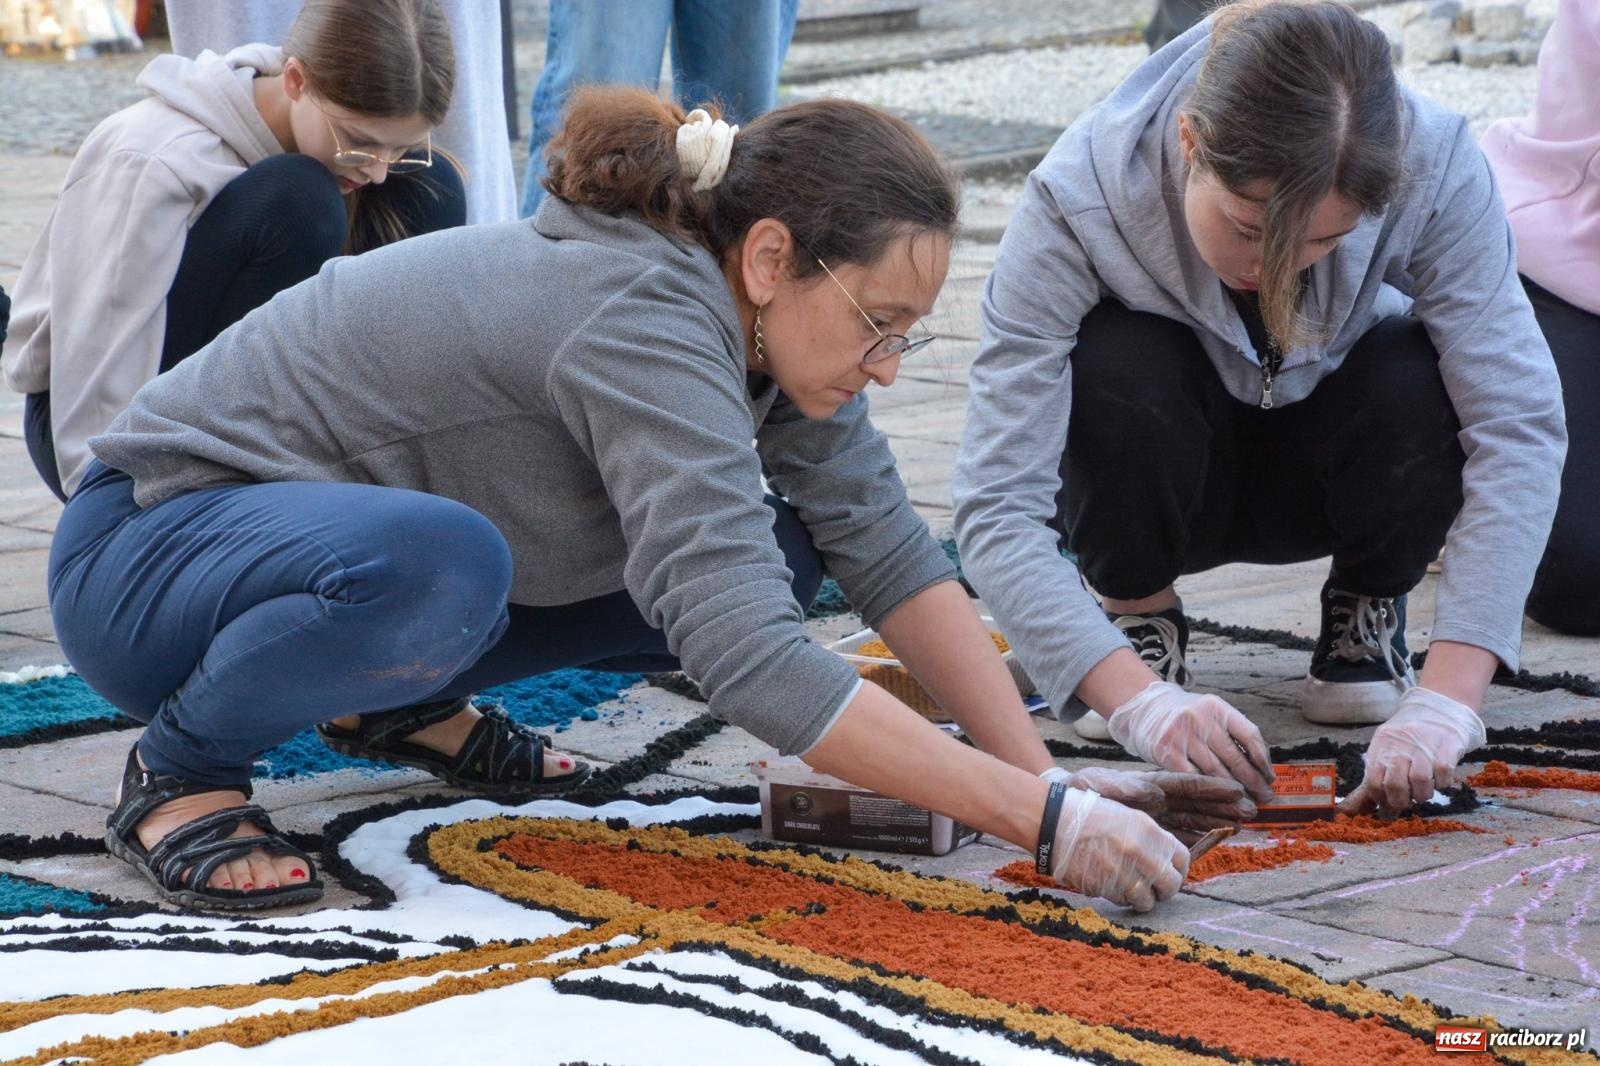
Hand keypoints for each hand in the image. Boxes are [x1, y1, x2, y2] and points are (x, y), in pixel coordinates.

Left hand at [1043, 766, 1256, 843]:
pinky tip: (1219, 839)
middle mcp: (1159, 801)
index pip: (1187, 785)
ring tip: (1243, 823)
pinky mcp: (1152, 834)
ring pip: (1194, 819)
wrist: (1064, 808)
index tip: (1236, 788)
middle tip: (1252, 810)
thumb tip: (1153, 794)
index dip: (1212, 787)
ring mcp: (1158, 818)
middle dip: (1224, 806)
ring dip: (1218, 821)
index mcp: (1151, 784)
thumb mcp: (1100, 785)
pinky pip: (1181, 837)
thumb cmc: (1083, 792)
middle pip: (1198, 803)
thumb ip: (1125, 788)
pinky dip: (1200, 839)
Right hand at [1047, 787, 1188, 911]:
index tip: (1171, 874)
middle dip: (1164, 890)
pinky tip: (1109, 884)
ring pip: (1147, 901)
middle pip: (1170, 886)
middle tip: (1154, 887)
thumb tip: (1164, 861)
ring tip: (1129, 888)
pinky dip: (1119, 898)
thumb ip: (1150, 839)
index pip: (1182, 860)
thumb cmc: (1088, 814)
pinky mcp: (1105, 889)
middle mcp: (1142, 855)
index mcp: (1150, 832)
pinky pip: (1122, 902)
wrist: (1054, 822)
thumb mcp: (1127, 816)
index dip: (1179, 870)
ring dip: (1141, 898)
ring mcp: (1124, 874)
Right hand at [1105, 681, 1275, 803]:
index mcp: (1217, 707)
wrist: (1145, 708)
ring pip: (1215, 772)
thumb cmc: (1185, 716)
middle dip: (1253, 782)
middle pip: (1235, 757)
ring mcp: (1181, 735)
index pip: (1250, 735)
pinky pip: (1192, 778)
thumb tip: (1261, 768)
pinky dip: (1207, 791)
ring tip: (1246, 805)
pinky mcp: (1165, 751)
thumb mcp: (1210, 713)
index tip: (1270, 778)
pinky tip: (1216, 801)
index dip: (1264, 761)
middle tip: (1264, 799)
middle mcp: (1200, 718)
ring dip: (1234, 792)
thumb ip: (1232, 734)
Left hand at [1342, 687, 1485, 812]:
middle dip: (1401, 801)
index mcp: (1382, 743)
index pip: (1372, 780)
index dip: (1381, 798)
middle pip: (1395, 784)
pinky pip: (1443, 772)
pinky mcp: (1448, 744)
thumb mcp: (1388, 746)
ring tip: (1423, 792)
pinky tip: (1440, 780)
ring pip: (1420, 781)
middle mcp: (1401, 743)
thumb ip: (1378, 773)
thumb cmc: (1411, 735)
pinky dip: (1442, 782)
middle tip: (1407, 802)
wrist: (1440, 707)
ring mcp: (1425, 743)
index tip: (1389, 803)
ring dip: (1422, 795)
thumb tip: (1366, 807)